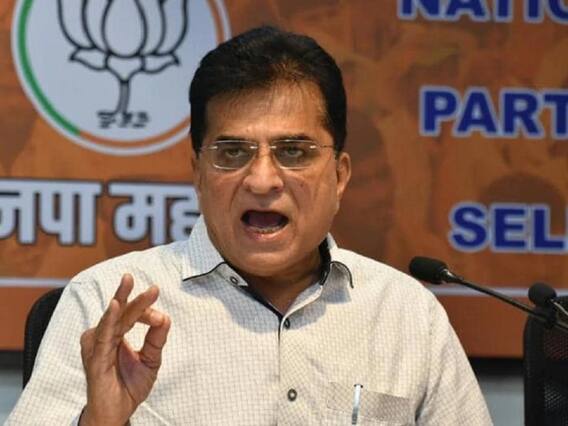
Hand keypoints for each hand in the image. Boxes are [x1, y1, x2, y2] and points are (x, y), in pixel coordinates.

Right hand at [79, 274, 170, 425]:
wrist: (118, 413)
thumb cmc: (129, 386)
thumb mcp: (151, 359)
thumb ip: (157, 339)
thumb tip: (165, 318)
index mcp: (116, 334)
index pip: (131, 314)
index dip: (146, 310)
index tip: (161, 318)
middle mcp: (104, 337)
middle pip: (121, 311)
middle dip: (134, 295)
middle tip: (144, 281)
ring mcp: (98, 346)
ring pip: (114, 318)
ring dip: (124, 301)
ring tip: (128, 282)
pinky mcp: (96, 358)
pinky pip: (103, 335)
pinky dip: (110, 319)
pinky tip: (116, 306)